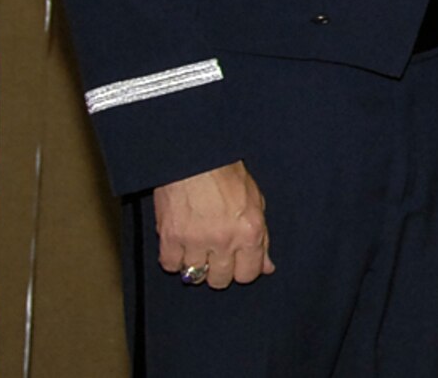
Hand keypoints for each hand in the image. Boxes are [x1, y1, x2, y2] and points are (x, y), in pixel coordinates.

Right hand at [152, 160, 273, 288]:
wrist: (196, 157)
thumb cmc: (227, 174)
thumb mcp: (256, 202)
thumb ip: (262, 238)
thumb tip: (266, 267)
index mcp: (249, 231)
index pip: (249, 274)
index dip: (243, 271)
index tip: (238, 264)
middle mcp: (225, 240)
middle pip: (221, 280)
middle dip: (220, 271)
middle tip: (216, 255)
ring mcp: (196, 241)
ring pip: (195, 276)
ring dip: (196, 265)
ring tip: (197, 248)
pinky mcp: (171, 237)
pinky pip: (170, 265)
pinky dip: (174, 259)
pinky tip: (180, 246)